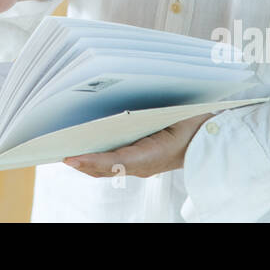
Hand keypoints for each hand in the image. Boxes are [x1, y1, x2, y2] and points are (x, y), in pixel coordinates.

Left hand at [63, 112, 214, 177]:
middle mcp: (144, 165)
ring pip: (107, 169)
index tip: (72, 157)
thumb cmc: (192, 123)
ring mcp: (143, 166)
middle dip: (82, 163)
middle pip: (105, 169)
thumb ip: (150, 112)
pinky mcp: (143, 162)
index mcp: (151, 155)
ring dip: (87, 163)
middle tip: (59, 153)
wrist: (209, 136)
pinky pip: (116, 164)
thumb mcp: (174, 115)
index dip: (92, 161)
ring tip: (69, 152)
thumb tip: (124, 99)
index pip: (115, 161)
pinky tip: (89, 150)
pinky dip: (99, 160)